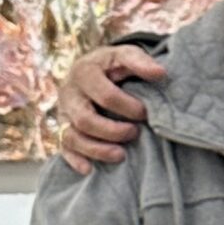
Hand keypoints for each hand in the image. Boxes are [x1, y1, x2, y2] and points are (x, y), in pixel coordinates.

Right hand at [55, 44, 164, 174]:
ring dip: (97, 150)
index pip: (105, 96)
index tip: (146, 112)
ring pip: (72, 137)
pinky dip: (75, 160)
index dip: (128, 107)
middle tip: (135, 133)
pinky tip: (90, 169)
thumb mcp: (126, 55)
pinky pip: (63, 148)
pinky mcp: (62, 128)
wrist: (92, 70)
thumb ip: (141, 62)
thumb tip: (161, 73)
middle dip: (112, 131)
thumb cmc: (113, 65)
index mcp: (84, 72)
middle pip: (85, 120)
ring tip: (121, 155)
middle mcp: (69, 93)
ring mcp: (63, 113)